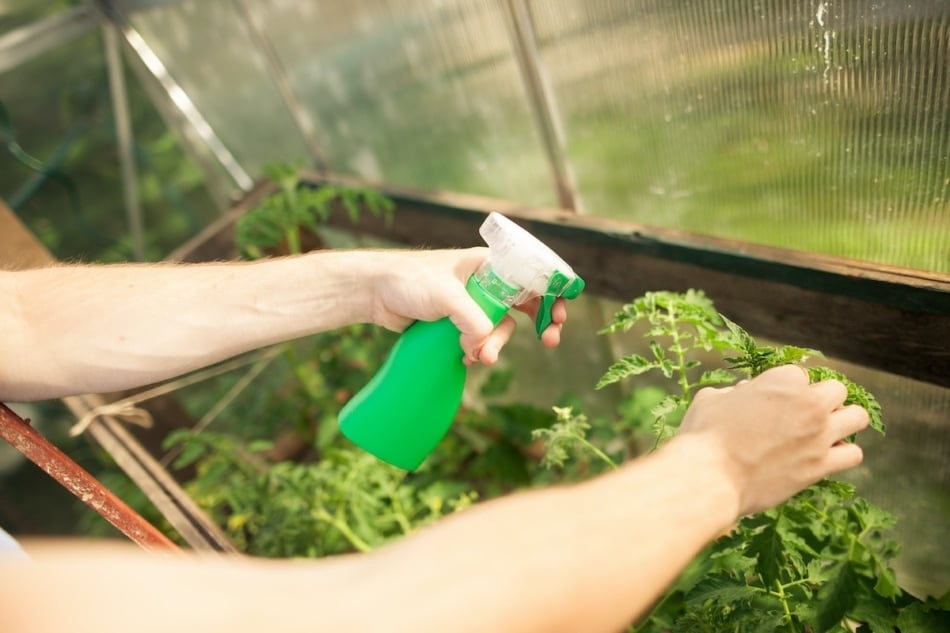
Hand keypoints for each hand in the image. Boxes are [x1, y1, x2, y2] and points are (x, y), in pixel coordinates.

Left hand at [368, 248, 566, 364]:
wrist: (375, 293)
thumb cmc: (409, 280)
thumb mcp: (445, 296)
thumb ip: (470, 319)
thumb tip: (484, 346)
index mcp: (489, 264)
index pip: (532, 275)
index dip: (552, 293)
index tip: (560, 314)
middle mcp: (486, 282)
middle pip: (526, 305)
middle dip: (539, 325)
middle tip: (550, 341)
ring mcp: (472, 304)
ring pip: (500, 328)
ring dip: (496, 346)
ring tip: (482, 359)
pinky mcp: (457, 323)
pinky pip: (480, 340)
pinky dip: (479, 351)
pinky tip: (467, 359)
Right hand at [677, 365, 869, 515]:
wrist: (711, 476)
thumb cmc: (705, 435)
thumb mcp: (712, 399)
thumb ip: (735, 392)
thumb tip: (744, 394)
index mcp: (782, 380)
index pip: (800, 375)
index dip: (786, 389)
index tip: (773, 402)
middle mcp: (808, 403)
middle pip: (837, 390)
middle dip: (822, 400)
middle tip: (803, 415)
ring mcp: (819, 435)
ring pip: (857, 417)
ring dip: (843, 421)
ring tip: (824, 432)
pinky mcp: (821, 466)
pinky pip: (854, 454)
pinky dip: (843, 453)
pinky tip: (824, 456)